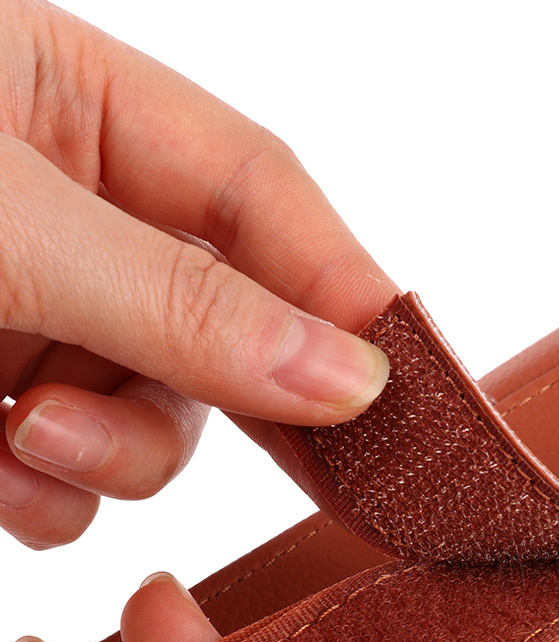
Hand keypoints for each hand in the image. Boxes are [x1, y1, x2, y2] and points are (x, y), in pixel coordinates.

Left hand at [0, 0, 396, 548]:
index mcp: (70, 104)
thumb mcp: (1, 234)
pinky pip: (70, 473)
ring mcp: (26, 312)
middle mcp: (62, 211)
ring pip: (153, 413)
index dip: (335, 283)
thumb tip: (349, 375)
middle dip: (210, 396)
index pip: (258, 190)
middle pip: (219, 323)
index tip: (396, 379)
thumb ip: (179, 303)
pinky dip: (46, 498)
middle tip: (221, 450)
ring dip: (109, 453)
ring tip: (24, 444)